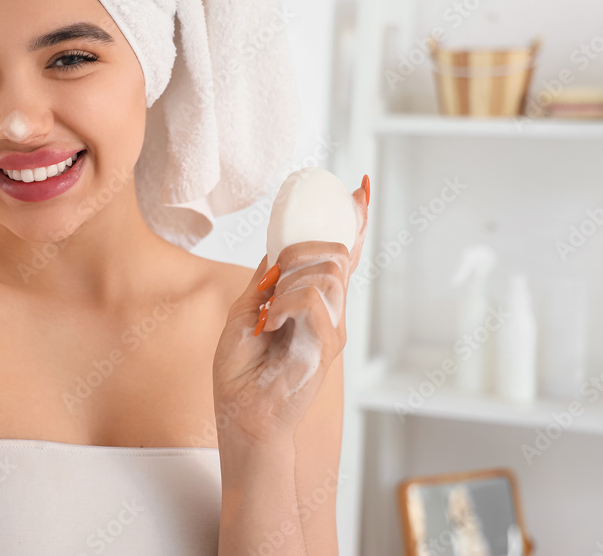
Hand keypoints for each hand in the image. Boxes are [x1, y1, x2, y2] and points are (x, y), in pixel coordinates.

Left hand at [211, 176, 369, 447]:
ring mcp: (332, 328)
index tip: (360, 187)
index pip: (340, 255)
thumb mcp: (243, 314)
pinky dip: (285, 304)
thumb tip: (277, 249)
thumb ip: (264, 283)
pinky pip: (311, 299)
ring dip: (289, 281)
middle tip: (274, 278)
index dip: (352, 221)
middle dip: (302, 249)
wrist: (243, 416)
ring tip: (269, 313)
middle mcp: (329, 312)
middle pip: (334, 254)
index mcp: (310, 303)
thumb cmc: (242, 373)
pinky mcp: (327, 344)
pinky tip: (271, 324)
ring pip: (327, 271)